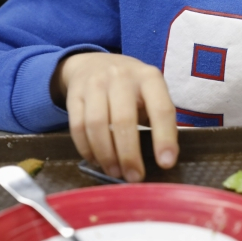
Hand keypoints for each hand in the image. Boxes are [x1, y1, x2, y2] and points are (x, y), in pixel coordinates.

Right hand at [51, 52, 177, 181]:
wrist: (94, 63)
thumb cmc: (132, 88)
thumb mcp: (152, 94)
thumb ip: (159, 120)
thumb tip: (164, 159)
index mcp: (149, 78)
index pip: (161, 109)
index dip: (164, 138)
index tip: (166, 163)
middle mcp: (122, 77)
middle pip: (124, 120)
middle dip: (129, 154)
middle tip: (134, 177)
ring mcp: (95, 84)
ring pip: (97, 125)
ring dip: (106, 155)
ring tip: (115, 172)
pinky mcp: (74, 94)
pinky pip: (77, 126)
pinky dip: (87, 148)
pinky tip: (97, 161)